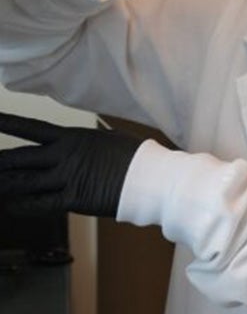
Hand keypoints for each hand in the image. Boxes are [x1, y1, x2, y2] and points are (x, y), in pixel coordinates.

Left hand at [0, 112, 142, 217]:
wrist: (150, 177)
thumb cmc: (134, 157)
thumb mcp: (105, 139)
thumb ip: (82, 143)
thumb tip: (73, 143)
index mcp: (73, 138)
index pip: (32, 128)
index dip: (8, 124)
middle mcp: (64, 156)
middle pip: (19, 158)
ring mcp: (66, 178)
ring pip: (23, 182)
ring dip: (2, 184)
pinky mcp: (72, 199)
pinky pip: (38, 204)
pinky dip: (20, 206)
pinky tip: (9, 205)